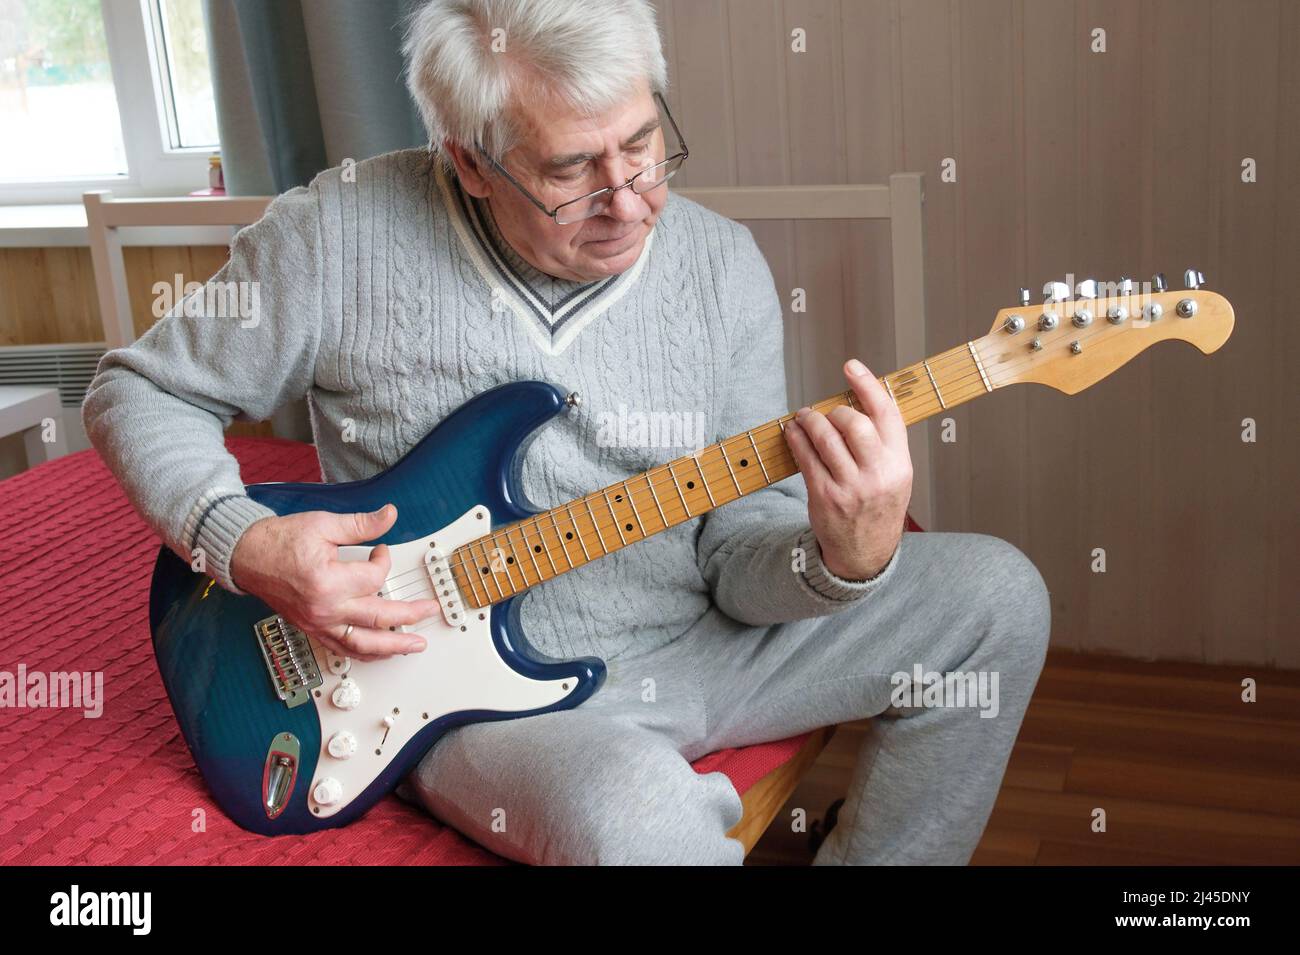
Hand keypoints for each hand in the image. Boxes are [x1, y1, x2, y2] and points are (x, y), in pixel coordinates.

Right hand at [230, 504, 440, 660]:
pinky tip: (381, 652)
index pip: (374, 577)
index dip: (384, 560)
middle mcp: (325, 608)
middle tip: (431, 610)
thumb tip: (390, 515)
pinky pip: (343, 649)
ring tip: (415, 645)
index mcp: (328, 581)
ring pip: (362, 644)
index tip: (381, 550)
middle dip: (410, 615)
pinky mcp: (313, 628)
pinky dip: (365, 653)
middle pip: (379, 618)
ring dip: (393, 646)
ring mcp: (318, 623)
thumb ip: (361, 524)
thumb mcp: (323, 525)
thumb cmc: (279, 541)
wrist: (247, 556)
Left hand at [783, 358, 912, 580]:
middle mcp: (877, 474)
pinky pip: (805, 458)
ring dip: (809, 420)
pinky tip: (792, 432)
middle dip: (834, 411)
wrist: (865, 552)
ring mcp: (850, 487)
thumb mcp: (895, 475)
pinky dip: (795, 439)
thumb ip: (882, 442)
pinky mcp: (824, 496)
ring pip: (825, 438)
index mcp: (900, 464)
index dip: (868, 385)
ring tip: (802, 417)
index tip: (851, 366)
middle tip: (825, 413)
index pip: (887, 414)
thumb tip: (855, 401)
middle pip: (854, 423)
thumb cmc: (878, 506)